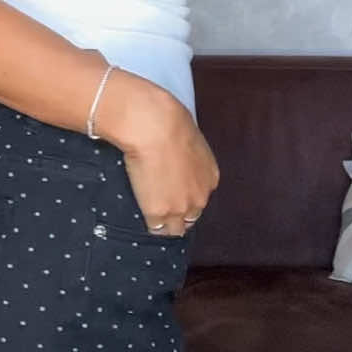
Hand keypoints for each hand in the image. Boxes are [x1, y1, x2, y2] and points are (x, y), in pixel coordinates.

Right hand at [89, 61, 219, 235]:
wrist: (154, 127)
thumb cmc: (169, 121)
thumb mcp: (190, 137)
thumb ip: (187, 154)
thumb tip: (174, 151)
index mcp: (210, 178)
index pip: (199, 199)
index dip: (185, 198)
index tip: (172, 194)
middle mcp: (200, 197)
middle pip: (190, 218)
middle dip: (177, 214)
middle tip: (160, 206)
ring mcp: (180, 207)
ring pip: (174, 229)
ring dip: (164, 224)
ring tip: (151, 217)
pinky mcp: (159, 213)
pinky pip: (155, 228)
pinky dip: (149, 224)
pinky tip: (141, 215)